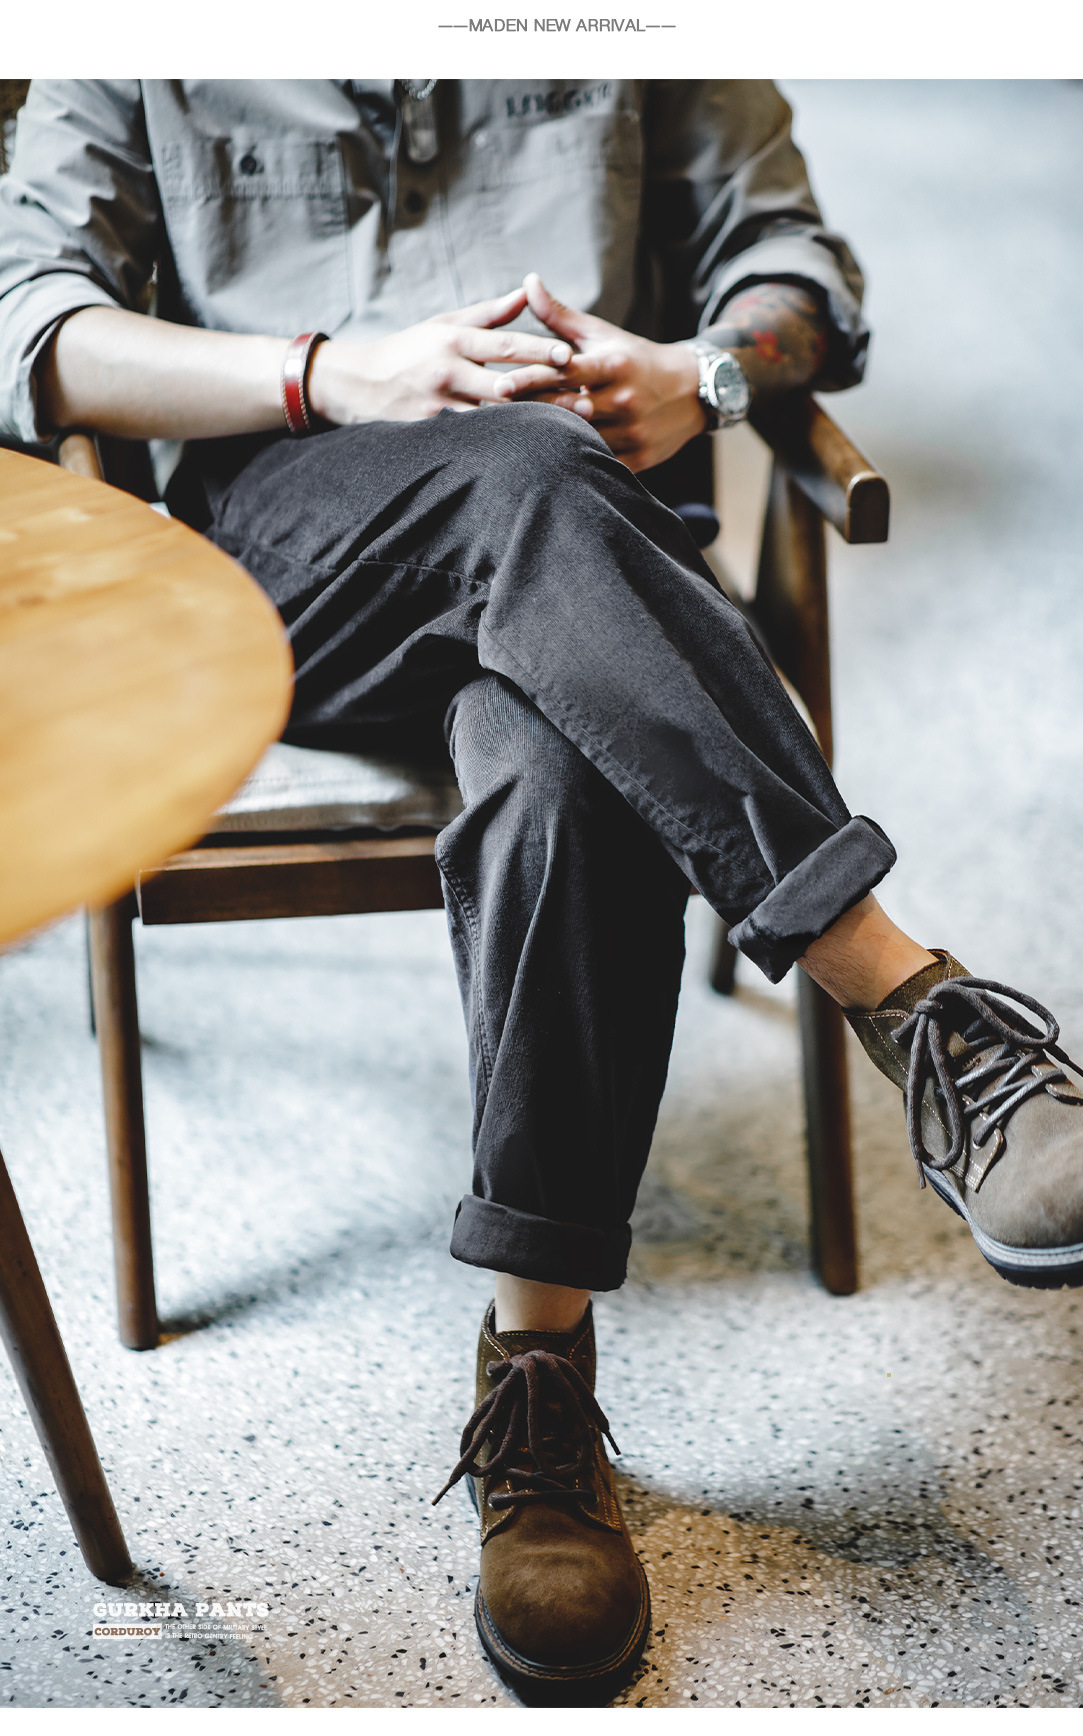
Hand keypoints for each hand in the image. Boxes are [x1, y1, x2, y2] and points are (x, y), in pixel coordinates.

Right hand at [307, 288, 572, 425]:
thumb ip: (488, 314)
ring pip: (494, 419)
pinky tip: (533, 452)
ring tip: (570, 430)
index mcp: (453, 341)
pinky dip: (504, 445)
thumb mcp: (443, 324)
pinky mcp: (431, 434)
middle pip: (506, 386)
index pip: (503, 345)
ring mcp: (439, 406)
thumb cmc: (409, 350)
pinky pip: (475, 441)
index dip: (538, 351)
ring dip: (533, 424)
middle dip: (547, 394)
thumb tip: (527, 293)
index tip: (569, 356)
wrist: (358, 384)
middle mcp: (447, 372)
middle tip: (586, 400)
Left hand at [499, 274, 705, 471]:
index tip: (500, 383)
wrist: (694, 391)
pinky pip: (598, 463)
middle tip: (493, 414)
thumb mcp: (603, 334)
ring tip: (513, 440)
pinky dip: (573, 461)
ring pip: (581, 440)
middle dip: (531, 412)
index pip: (565, 372)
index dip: (531, 378)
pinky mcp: (638, 458)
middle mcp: (624, 399)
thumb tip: (528, 282)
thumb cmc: (636, 359)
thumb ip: (560, 315)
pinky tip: (546, 461)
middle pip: (567, 409)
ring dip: (548, 440)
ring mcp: (632, 432)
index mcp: (613, 366)